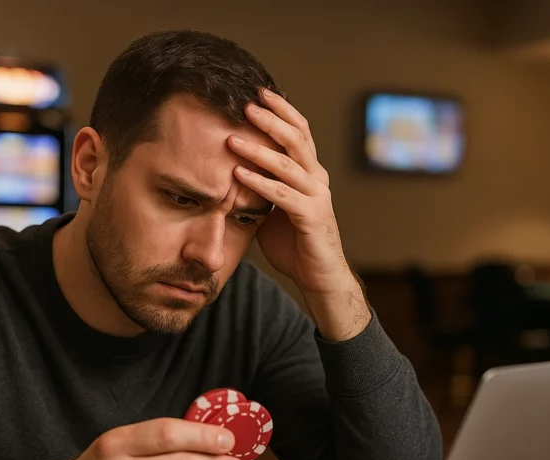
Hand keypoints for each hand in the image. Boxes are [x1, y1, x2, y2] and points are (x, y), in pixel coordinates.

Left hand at [229, 89, 370, 339]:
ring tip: (233, 138)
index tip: (258, 92)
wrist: (319, 276)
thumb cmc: (295, 243)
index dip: (281, 110)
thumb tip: (229, 172)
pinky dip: (259, 183)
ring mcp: (317, 197)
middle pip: (297, 139)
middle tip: (246, 104)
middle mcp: (317, 179)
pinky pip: (283, 195)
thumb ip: (260, 188)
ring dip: (259, 149)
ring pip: (288, 164)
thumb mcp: (273, 208)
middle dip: (270, 119)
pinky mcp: (311, 217)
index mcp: (310, 173)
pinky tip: (238, 174)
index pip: (300, 131)